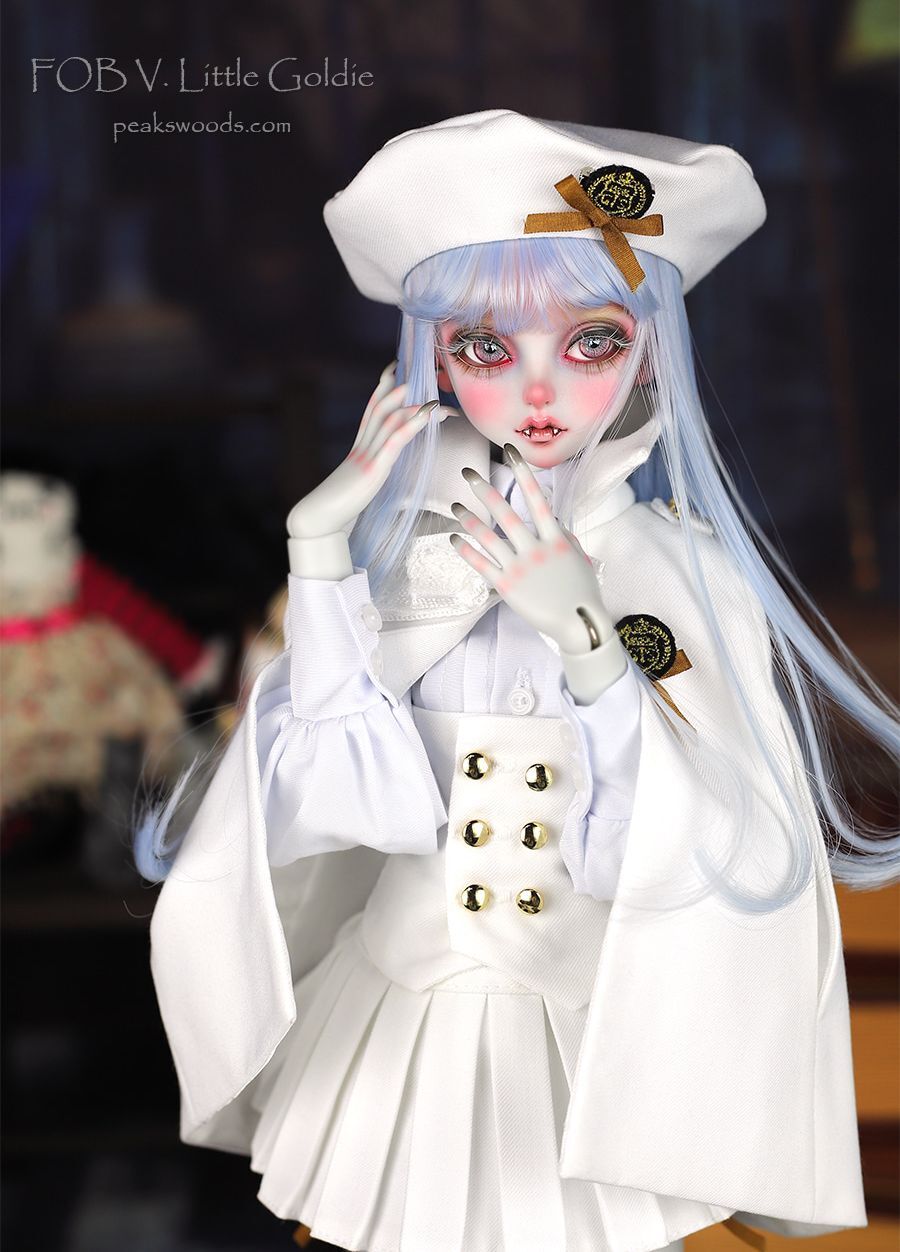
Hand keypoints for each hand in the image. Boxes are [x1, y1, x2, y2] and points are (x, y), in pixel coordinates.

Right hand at [286, 361, 451, 539]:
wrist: (320, 518)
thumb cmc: (339, 504)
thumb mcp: (358, 480)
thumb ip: (370, 467)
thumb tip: (381, 463)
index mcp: (359, 448)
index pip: (371, 411)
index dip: (383, 389)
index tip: (396, 372)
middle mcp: (362, 446)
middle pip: (378, 407)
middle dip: (396, 387)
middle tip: (418, 372)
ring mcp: (366, 457)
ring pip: (387, 421)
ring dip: (410, 405)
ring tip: (430, 394)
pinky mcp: (372, 470)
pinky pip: (394, 442)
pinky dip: (411, 426)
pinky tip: (426, 417)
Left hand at [449, 442, 613, 654]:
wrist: (578, 623)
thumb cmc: (582, 592)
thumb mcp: (579, 558)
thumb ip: (564, 536)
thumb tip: (551, 520)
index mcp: (555, 539)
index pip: (537, 499)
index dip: (523, 473)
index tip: (510, 452)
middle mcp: (535, 549)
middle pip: (505, 513)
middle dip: (484, 490)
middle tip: (467, 472)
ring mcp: (519, 568)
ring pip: (488, 538)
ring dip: (469, 519)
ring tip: (454, 506)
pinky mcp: (506, 587)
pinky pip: (481, 565)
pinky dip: (465, 551)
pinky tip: (453, 539)